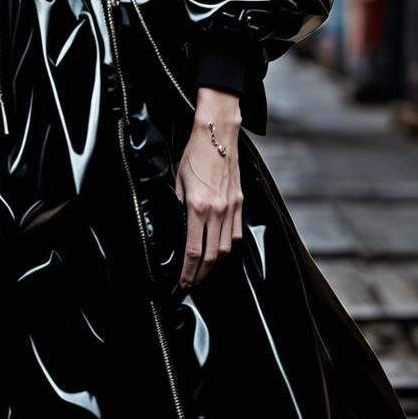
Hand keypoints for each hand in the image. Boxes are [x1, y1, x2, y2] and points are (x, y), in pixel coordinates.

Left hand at [173, 87, 243, 288]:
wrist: (217, 134)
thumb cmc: (194, 153)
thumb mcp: (177, 179)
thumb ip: (177, 204)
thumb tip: (177, 225)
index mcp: (197, 207)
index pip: (194, 250)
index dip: (188, 270)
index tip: (183, 281)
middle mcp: (217, 211)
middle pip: (212, 256)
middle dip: (202, 275)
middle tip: (192, 284)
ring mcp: (232, 208)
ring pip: (227, 248)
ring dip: (216, 265)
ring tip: (205, 272)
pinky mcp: (240, 203)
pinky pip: (237, 233)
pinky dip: (229, 247)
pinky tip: (221, 251)